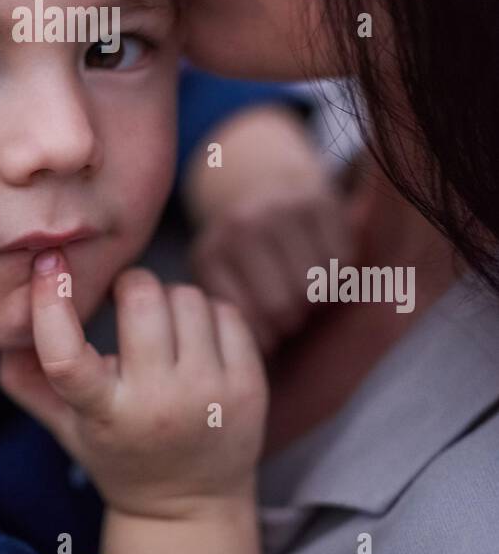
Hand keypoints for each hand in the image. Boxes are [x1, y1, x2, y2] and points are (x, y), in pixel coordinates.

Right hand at [0, 255, 267, 520]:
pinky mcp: (249, 386)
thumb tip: (1, 331)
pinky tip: (194, 340)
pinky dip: (206, 315)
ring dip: (168, 300)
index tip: (49, 264)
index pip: (68, 359)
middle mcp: (159, 405)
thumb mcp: (67, 427)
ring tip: (161, 329)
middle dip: (128, 287)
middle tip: (124, 303)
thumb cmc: (120, 453)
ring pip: (186, 297)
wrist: (193, 505)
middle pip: (142, 298)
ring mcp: (211, 396)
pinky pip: (226, 311)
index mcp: (106, 415)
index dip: (52, 304)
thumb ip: (27, 382)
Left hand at [182, 106, 352, 354]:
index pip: (244, 322)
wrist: (260, 180)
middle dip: (292, 320)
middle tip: (289, 315)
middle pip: (284, 306)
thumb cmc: (239, 253)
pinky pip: (342, 260)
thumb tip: (246, 374)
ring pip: (318, 286)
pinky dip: (337, 272)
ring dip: (317, 297)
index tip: (267, 334)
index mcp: (210, 254)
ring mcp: (280, 210)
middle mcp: (241, 227)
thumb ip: (221, 323)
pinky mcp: (318, 200)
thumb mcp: (217, 280)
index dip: (264, 338)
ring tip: (303, 292)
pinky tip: (321, 265)